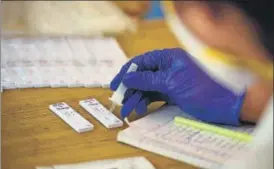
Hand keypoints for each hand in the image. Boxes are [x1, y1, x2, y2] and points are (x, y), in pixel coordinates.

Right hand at [110, 48, 245, 125]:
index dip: (127, 72)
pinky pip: (154, 96)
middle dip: (130, 88)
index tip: (116, 84)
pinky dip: (146, 102)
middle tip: (120, 100)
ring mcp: (170, 81)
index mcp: (168, 57)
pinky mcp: (173, 93)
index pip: (142, 62)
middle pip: (142, 75)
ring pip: (147, 87)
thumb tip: (128, 76)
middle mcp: (168, 67)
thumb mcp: (171, 82)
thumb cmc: (201, 88)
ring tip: (128, 109)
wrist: (226, 104)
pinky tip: (140, 109)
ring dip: (136, 97)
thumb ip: (148, 79)